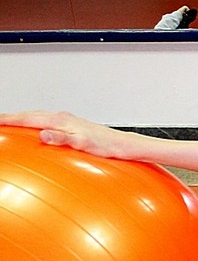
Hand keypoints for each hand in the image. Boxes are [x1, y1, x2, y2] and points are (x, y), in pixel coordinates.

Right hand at [0, 110, 136, 158]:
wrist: (122, 145)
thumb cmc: (106, 145)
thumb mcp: (82, 143)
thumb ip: (61, 138)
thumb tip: (43, 134)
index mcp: (61, 120)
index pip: (29, 118)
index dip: (10, 120)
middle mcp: (63, 118)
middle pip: (31, 115)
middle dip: (13, 117)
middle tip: (0, 121)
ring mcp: (67, 121)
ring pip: (39, 117)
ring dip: (23, 119)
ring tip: (11, 123)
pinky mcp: (72, 127)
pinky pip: (47, 122)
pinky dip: (36, 124)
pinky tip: (37, 131)